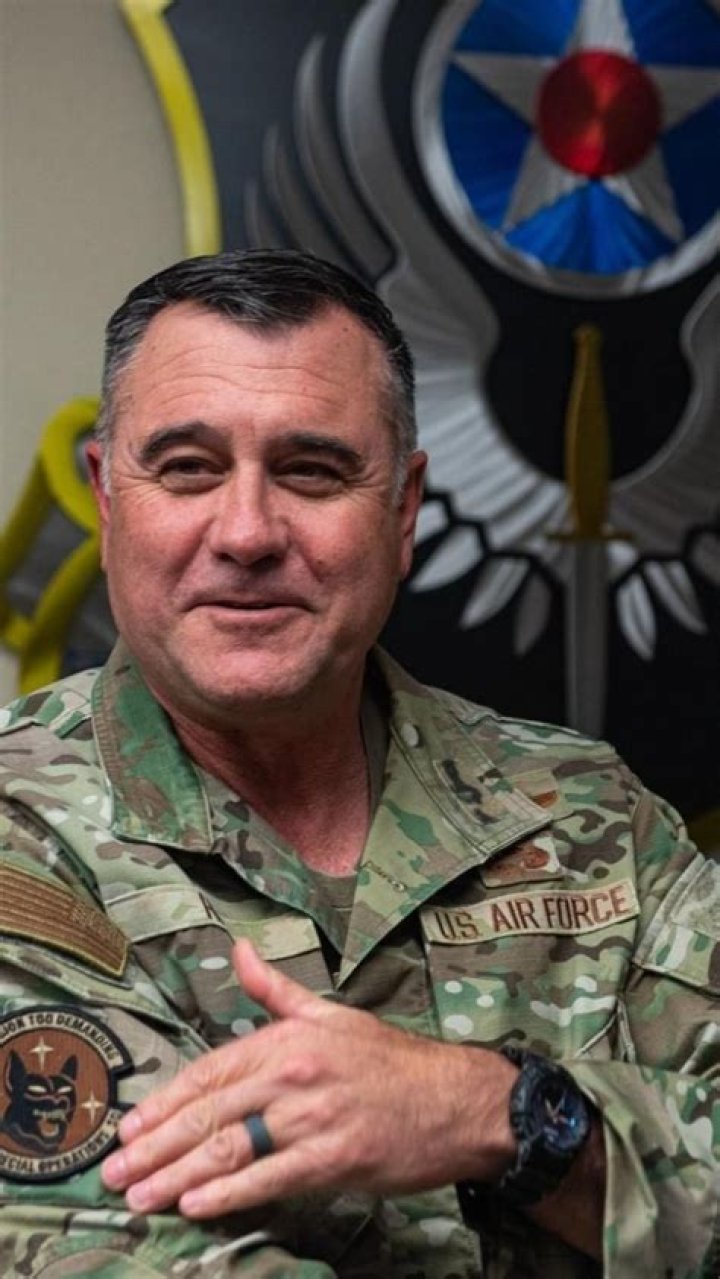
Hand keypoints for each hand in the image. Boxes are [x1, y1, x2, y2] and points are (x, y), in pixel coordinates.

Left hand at [101, 939, 516, 1217]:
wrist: (455, 1099)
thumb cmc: (390, 1060)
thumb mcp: (330, 1013)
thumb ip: (275, 989)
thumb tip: (237, 949)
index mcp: (288, 1039)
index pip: (212, 1070)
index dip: (167, 1101)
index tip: (130, 1126)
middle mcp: (294, 1075)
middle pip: (212, 1114)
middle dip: (157, 1146)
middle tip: (117, 1172)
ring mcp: (314, 1117)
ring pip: (232, 1148)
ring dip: (178, 1175)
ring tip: (141, 1196)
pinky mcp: (335, 1158)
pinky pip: (272, 1178)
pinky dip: (231, 1194)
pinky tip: (197, 1205)